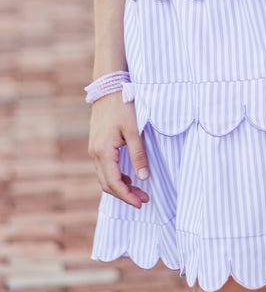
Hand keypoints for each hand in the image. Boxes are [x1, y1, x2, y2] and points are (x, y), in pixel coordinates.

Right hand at [88, 91, 149, 208]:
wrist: (107, 88)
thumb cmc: (122, 106)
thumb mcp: (134, 130)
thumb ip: (138, 154)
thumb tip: (143, 178)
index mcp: (103, 151)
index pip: (114, 183)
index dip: (127, 196)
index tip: (141, 203)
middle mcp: (95, 153)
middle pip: (107, 184)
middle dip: (125, 195)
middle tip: (144, 199)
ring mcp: (94, 150)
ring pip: (105, 177)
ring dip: (120, 187)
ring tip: (139, 191)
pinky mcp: (97, 145)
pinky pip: (104, 168)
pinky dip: (116, 176)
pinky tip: (129, 177)